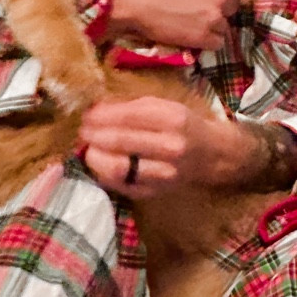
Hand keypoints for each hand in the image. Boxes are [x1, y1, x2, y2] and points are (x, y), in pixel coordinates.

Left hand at [80, 95, 296, 198]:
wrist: (215, 155)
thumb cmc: (186, 124)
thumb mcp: (167, 105)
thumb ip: (134, 106)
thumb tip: (96, 109)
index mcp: (173, 118)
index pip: (128, 116)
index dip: (101, 115)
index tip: (86, 113)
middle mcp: (170, 146)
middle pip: (120, 141)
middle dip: (93, 135)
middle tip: (81, 130)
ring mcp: (164, 172)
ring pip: (119, 167)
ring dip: (96, 157)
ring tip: (88, 148)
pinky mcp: (157, 191)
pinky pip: (123, 185)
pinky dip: (105, 175)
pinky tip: (100, 165)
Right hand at [108, 0, 238, 50]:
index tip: (210, 1)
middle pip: (231, 9)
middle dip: (219, 12)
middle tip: (203, 15)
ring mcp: (214, 18)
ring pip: (225, 27)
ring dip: (214, 28)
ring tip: (197, 28)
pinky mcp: (204, 37)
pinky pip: (217, 44)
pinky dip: (209, 43)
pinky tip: (197, 39)